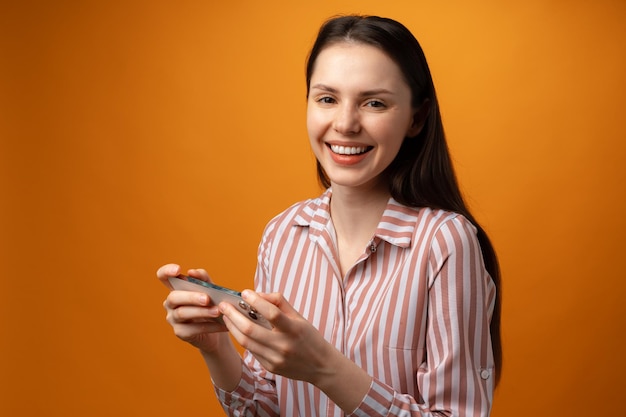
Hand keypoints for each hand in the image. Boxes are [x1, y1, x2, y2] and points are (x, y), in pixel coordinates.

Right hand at [158, 263, 228, 352]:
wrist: (217, 329)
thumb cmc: (211, 305)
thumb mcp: (211, 290)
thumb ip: (204, 279)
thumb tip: (194, 272)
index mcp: (176, 288)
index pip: (163, 277)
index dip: (166, 271)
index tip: (178, 270)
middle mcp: (170, 303)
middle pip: (174, 297)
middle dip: (191, 297)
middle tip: (207, 298)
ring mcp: (173, 318)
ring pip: (182, 313)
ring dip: (202, 312)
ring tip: (217, 311)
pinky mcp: (180, 332)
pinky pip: (192, 329)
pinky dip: (209, 326)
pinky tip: (221, 324)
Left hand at [219, 290, 335, 384]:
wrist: (321, 366)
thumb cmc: (310, 337)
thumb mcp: (299, 317)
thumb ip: (279, 303)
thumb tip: (258, 295)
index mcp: (294, 330)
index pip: (272, 313)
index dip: (256, 301)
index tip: (244, 292)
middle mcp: (284, 346)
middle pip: (251, 330)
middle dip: (233, 316)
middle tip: (224, 305)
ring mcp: (276, 359)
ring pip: (246, 342)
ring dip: (232, 327)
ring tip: (226, 316)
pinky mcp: (270, 367)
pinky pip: (251, 351)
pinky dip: (242, 338)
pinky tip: (237, 329)